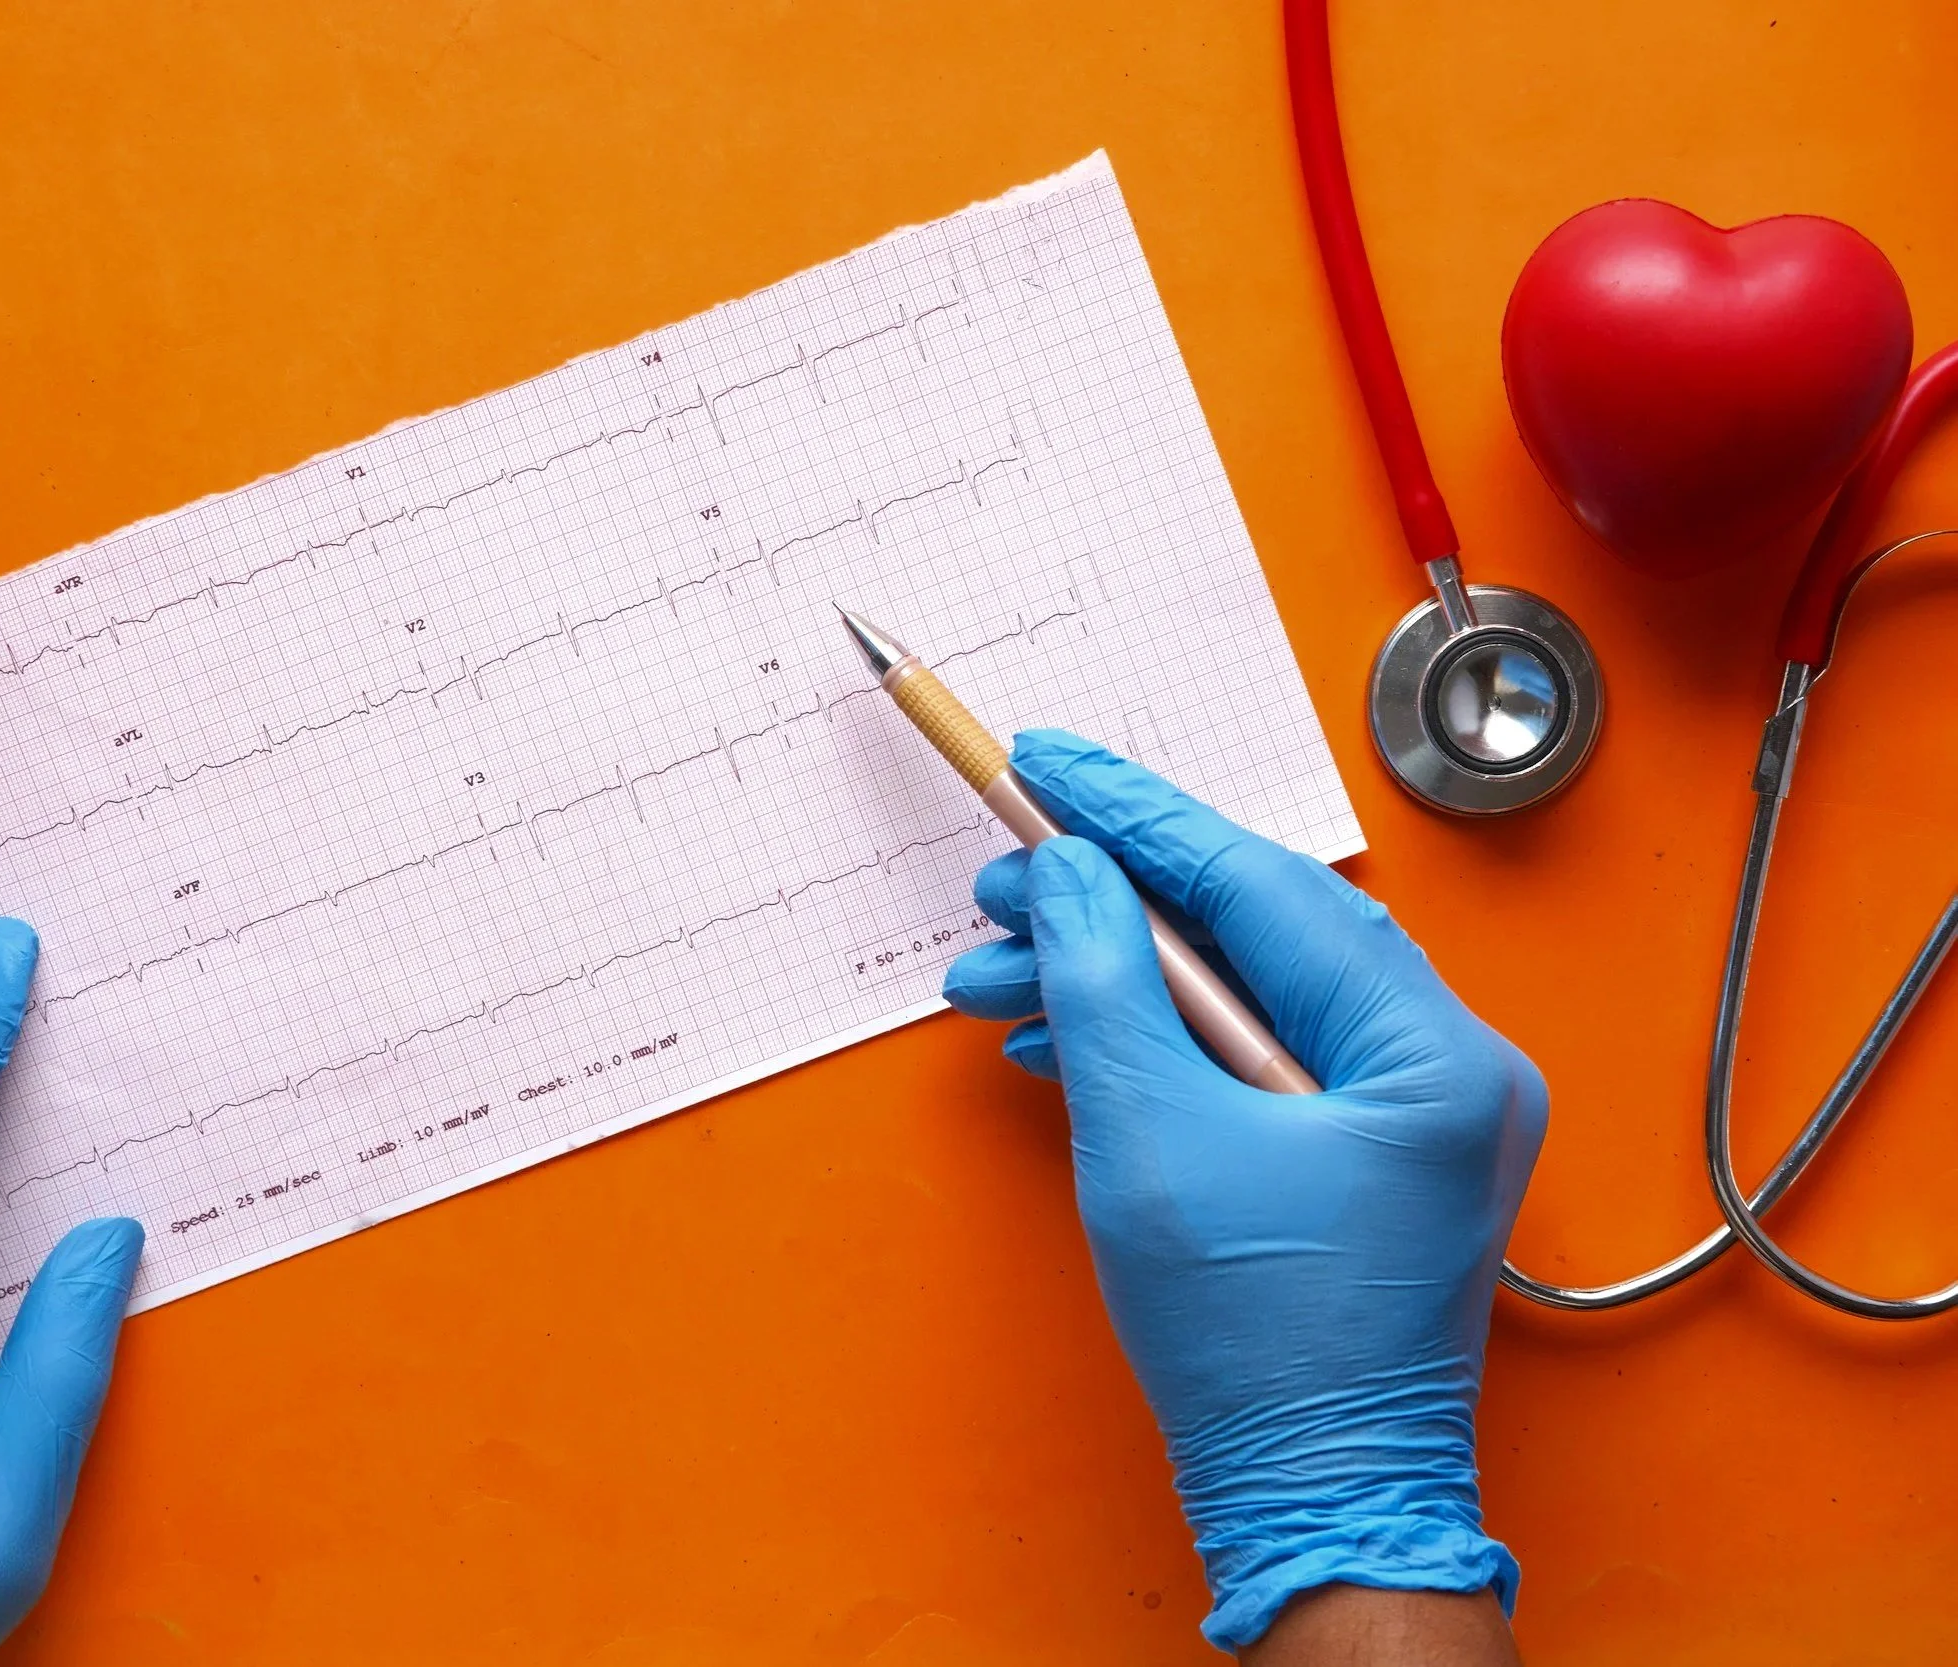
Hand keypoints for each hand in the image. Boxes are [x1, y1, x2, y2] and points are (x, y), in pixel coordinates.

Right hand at [941, 732, 1544, 1652]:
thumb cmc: (1256, 1350)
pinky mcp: (1368, 1151)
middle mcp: (1448, 1066)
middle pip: (1257, 927)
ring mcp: (1414, 1113)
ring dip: (1116, 976)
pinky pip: (1254, 1053)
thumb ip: (1105, 981)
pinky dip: (1156, 1039)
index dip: (1139, 815)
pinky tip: (1063, 1034)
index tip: (1050, 761)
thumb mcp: (1149, 1140)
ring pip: (1246, 990)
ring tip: (998, 973)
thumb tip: (1070, 872)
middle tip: (998, 882)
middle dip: (1111, 903)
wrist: (1312, 1505)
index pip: (1265, 885)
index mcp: (1433, 1055)